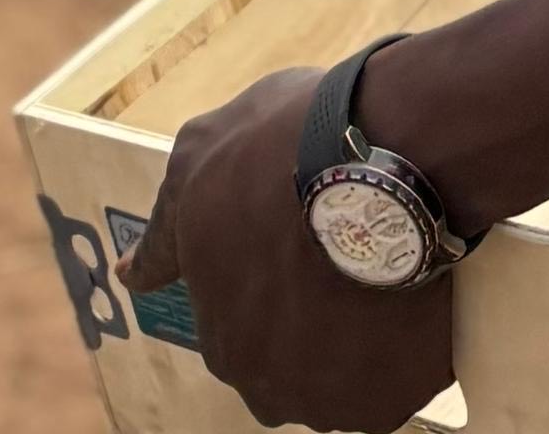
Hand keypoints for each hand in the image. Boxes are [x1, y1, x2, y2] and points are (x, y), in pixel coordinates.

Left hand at [122, 67, 451, 433]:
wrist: (378, 153)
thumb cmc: (278, 148)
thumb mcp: (200, 160)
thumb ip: (167, 229)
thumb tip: (130, 272)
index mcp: (223, 344)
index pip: (247, 329)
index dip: (277, 277)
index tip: (304, 235)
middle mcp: (272, 390)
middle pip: (298, 362)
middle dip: (316, 318)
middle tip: (348, 249)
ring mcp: (338, 400)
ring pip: (352, 375)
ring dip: (364, 335)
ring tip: (391, 263)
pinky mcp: (398, 395)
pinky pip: (405, 376)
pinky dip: (412, 344)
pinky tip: (419, 287)